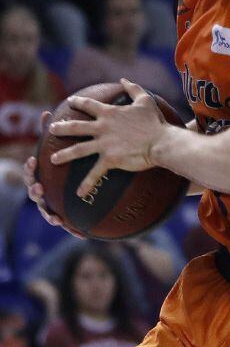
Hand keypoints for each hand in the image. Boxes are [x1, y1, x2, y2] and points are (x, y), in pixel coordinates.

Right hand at [23, 117, 84, 237]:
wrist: (76, 190)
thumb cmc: (63, 166)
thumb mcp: (58, 151)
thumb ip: (50, 134)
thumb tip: (46, 112)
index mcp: (40, 177)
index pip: (30, 173)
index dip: (30, 168)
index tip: (33, 161)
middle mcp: (43, 192)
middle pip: (35, 194)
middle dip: (35, 191)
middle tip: (39, 188)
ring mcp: (51, 206)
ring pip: (48, 212)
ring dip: (50, 216)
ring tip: (56, 218)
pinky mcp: (65, 217)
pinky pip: (68, 225)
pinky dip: (72, 229)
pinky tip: (82, 235)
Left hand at [47, 80, 165, 198]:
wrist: (161, 141)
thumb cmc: (155, 122)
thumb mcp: (145, 100)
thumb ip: (133, 88)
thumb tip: (123, 80)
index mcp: (109, 114)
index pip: (89, 105)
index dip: (78, 102)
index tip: (70, 101)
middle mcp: (102, 128)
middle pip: (76, 127)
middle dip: (61, 128)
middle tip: (51, 129)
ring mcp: (104, 144)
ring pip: (78, 150)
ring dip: (64, 155)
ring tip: (53, 159)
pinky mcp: (110, 159)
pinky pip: (95, 173)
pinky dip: (87, 184)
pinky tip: (79, 193)